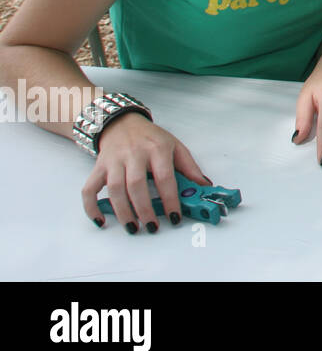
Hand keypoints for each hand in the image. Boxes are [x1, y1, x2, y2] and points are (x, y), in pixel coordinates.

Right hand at [84, 112, 209, 234]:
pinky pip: (89, 188)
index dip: (170, 199)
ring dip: (123, 211)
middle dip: (144, 209)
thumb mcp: (175, 146)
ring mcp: (114, 161)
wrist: (122, 123)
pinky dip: (91, 207)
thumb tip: (203, 187)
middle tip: (152, 226)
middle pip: (137, 184)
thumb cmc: (151, 138)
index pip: (165, 177)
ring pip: (114, 188)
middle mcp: (134, 154)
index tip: (174, 217)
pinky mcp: (98, 167)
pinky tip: (100, 220)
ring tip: (133, 227)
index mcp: (157, 149)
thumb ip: (189, 167)